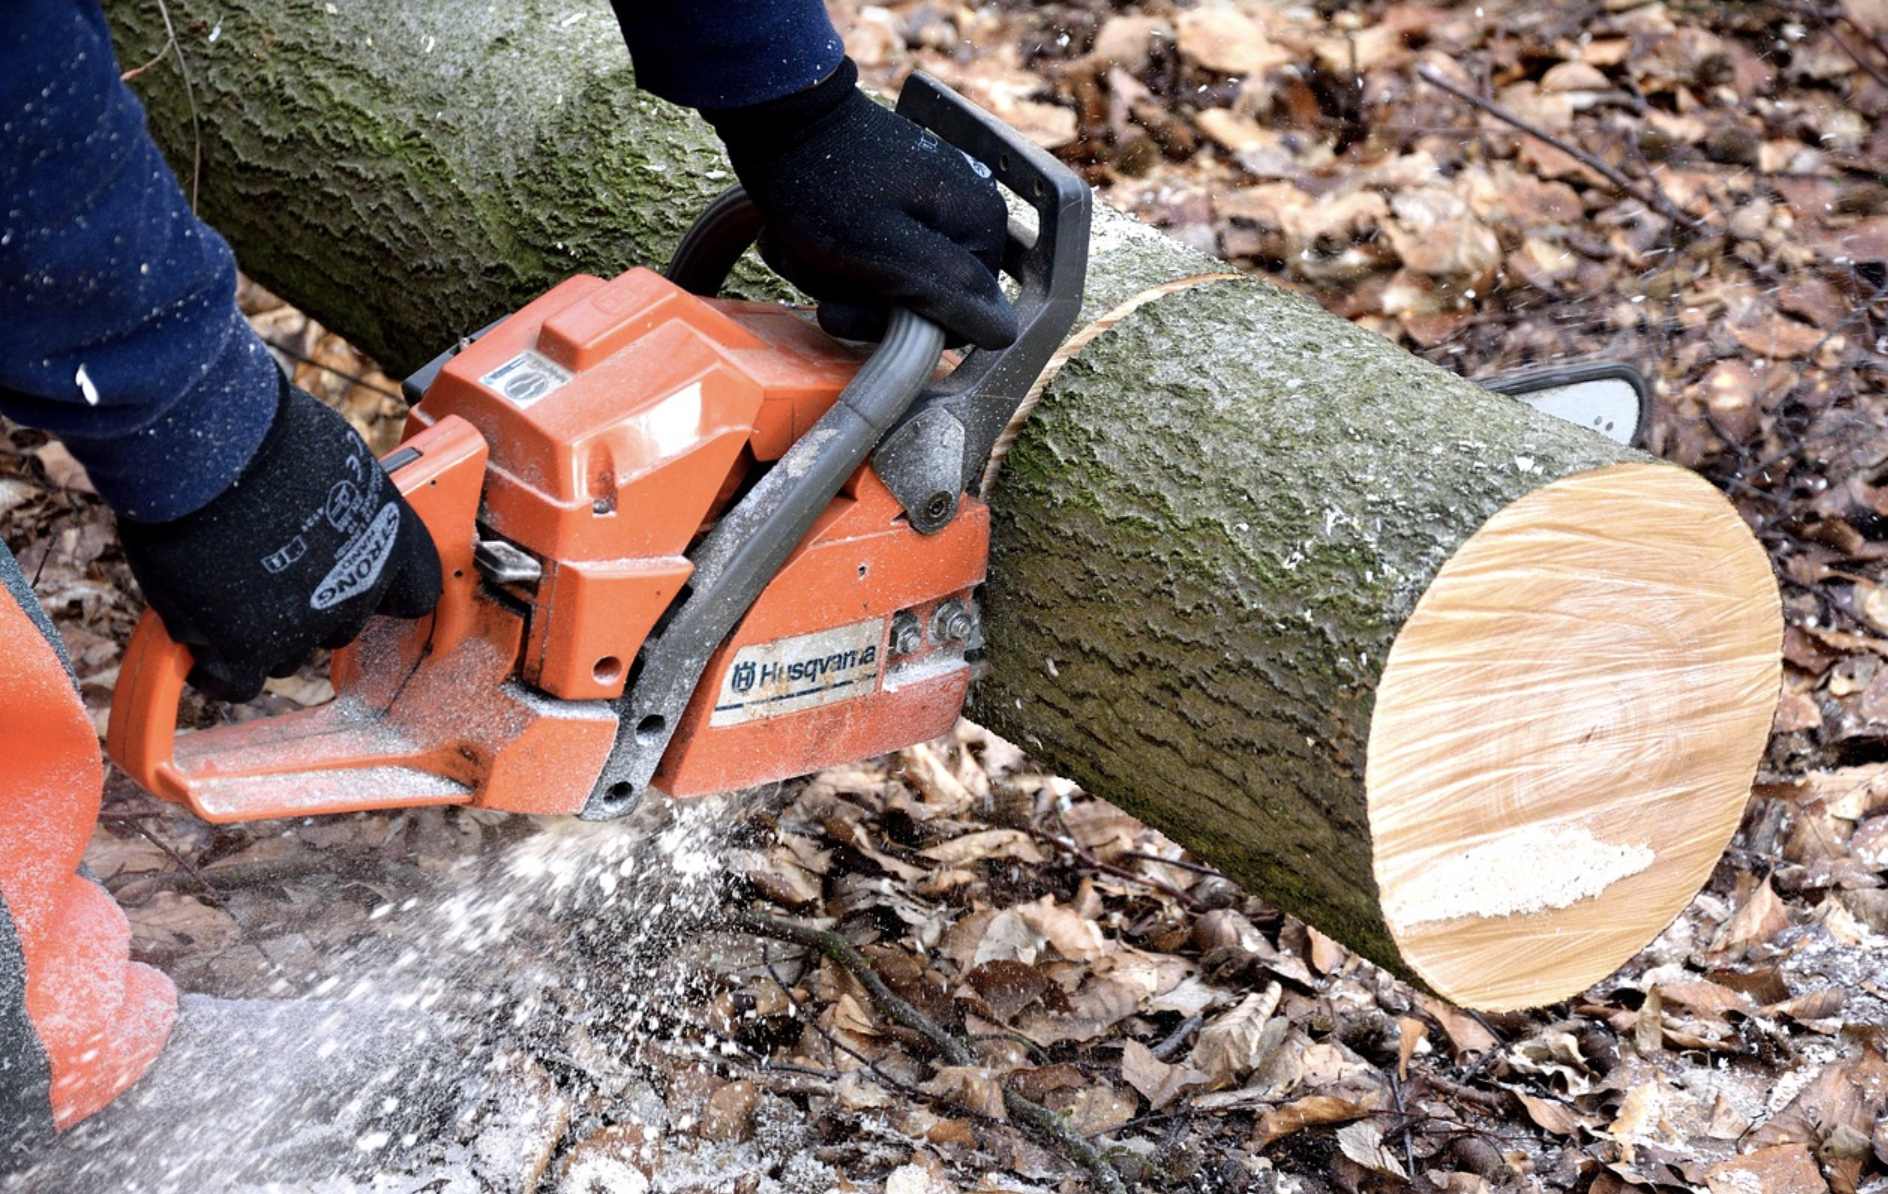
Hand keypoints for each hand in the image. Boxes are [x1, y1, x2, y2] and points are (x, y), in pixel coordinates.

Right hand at [118, 382, 440, 700]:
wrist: (204, 450)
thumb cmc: (261, 434)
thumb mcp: (333, 460)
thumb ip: (338, 504)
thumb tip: (322, 512)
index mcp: (394, 540)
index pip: (414, 593)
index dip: (381, 590)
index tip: (354, 580)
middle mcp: (360, 589)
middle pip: (341, 624)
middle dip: (308, 606)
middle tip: (266, 570)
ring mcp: (306, 625)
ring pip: (288, 654)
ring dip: (259, 631)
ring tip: (220, 586)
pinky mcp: (247, 648)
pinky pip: (237, 681)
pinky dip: (217, 667)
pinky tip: (200, 641)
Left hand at [704, 58, 1016, 349]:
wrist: (773, 113)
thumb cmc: (823, 186)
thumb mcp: (885, 251)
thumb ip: (949, 291)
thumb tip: (1004, 333)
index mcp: (979, 223)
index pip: (956, 316)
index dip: (898, 325)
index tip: (845, 306)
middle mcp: (964, 211)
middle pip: (916, 298)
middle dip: (852, 294)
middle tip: (811, 266)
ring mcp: (927, 202)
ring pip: (881, 280)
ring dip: (827, 275)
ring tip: (795, 243)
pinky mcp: (890, 198)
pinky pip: (864, 252)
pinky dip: (823, 253)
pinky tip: (795, 234)